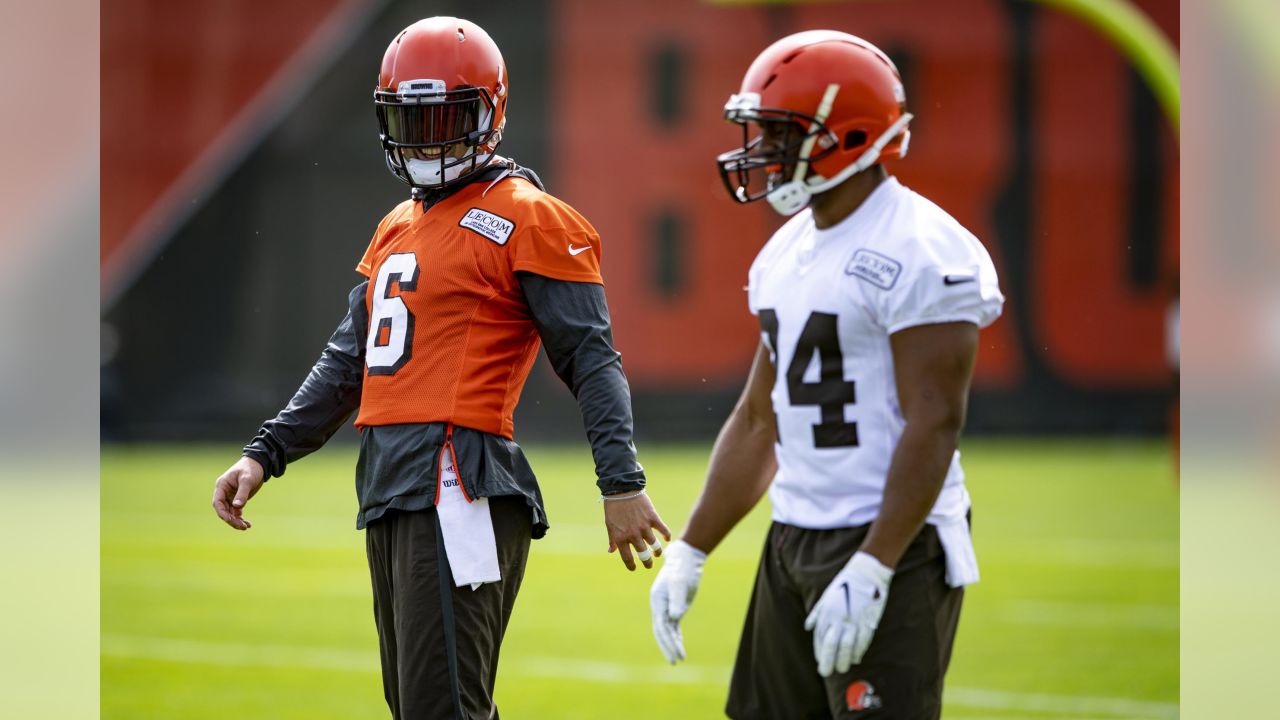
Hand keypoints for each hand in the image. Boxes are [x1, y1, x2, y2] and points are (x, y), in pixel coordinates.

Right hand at [212, 456, 264, 529]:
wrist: (259, 464)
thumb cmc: (251, 468)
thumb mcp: (247, 480)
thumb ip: (242, 493)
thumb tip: (236, 507)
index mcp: (222, 486)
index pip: (218, 502)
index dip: (222, 513)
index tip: (231, 520)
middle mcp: (224, 492)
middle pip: (223, 510)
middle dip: (231, 519)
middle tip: (242, 527)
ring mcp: (230, 496)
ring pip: (229, 512)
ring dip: (236, 520)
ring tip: (246, 527)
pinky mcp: (237, 499)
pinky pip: (236, 511)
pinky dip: (240, 518)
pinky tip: (248, 524)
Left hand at [602, 491, 670, 570]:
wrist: (622, 489)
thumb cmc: (613, 508)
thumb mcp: (609, 525)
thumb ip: (612, 539)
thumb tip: (611, 551)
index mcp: (621, 538)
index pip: (627, 558)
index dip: (631, 566)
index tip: (634, 568)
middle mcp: (633, 535)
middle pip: (643, 555)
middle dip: (647, 562)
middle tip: (648, 565)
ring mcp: (644, 527)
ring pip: (655, 545)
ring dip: (657, 552)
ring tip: (657, 553)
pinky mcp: (653, 518)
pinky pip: (663, 530)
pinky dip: (667, 535)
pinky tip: (667, 539)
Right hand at [649, 539, 706, 663]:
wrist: (684, 559)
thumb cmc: (682, 569)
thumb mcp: (680, 583)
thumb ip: (677, 600)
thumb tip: (675, 618)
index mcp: (657, 601)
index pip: (661, 626)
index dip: (668, 641)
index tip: (676, 654)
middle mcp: (659, 606)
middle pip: (661, 631)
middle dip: (668, 647)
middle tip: (675, 662)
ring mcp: (666, 607)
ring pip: (667, 630)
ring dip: (672, 644)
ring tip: (678, 659)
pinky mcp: (674, 607)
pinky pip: (673, 626)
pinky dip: (676, 636)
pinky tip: (680, 647)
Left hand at [804, 551, 893, 676]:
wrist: (866, 574)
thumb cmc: (844, 585)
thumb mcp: (826, 596)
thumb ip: (816, 613)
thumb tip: (807, 628)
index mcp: (827, 612)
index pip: (820, 638)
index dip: (819, 652)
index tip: (820, 662)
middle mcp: (838, 618)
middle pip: (831, 646)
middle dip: (828, 662)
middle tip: (826, 672)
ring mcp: (853, 621)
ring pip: (846, 647)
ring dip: (843, 661)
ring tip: (841, 669)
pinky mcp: (867, 622)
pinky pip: (861, 642)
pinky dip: (857, 652)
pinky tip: (855, 658)